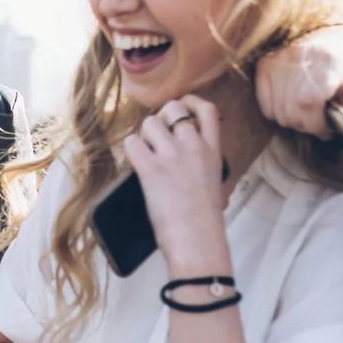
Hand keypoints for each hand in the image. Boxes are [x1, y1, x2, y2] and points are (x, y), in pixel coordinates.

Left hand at [123, 97, 231, 273]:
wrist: (198, 240)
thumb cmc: (204, 220)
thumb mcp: (212, 182)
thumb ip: (201, 162)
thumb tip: (181, 157)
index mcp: (213, 150)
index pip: (207, 109)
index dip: (190, 102)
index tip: (181, 107)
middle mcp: (194, 146)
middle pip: (172, 109)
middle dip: (159, 119)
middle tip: (155, 138)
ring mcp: (172, 156)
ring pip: (149, 123)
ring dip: (143, 136)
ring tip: (146, 156)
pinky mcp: (151, 169)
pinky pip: (132, 143)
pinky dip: (130, 150)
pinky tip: (135, 164)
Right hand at [255, 23, 342, 139]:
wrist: (335, 37)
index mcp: (323, 67)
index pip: (308, 108)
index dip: (318, 125)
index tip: (329, 126)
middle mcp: (296, 62)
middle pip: (290, 114)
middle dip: (306, 125)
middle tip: (320, 120)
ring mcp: (277, 62)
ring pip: (276, 113)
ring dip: (292, 119)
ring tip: (308, 111)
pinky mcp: (264, 65)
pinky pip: (265, 104)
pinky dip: (277, 109)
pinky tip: (292, 103)